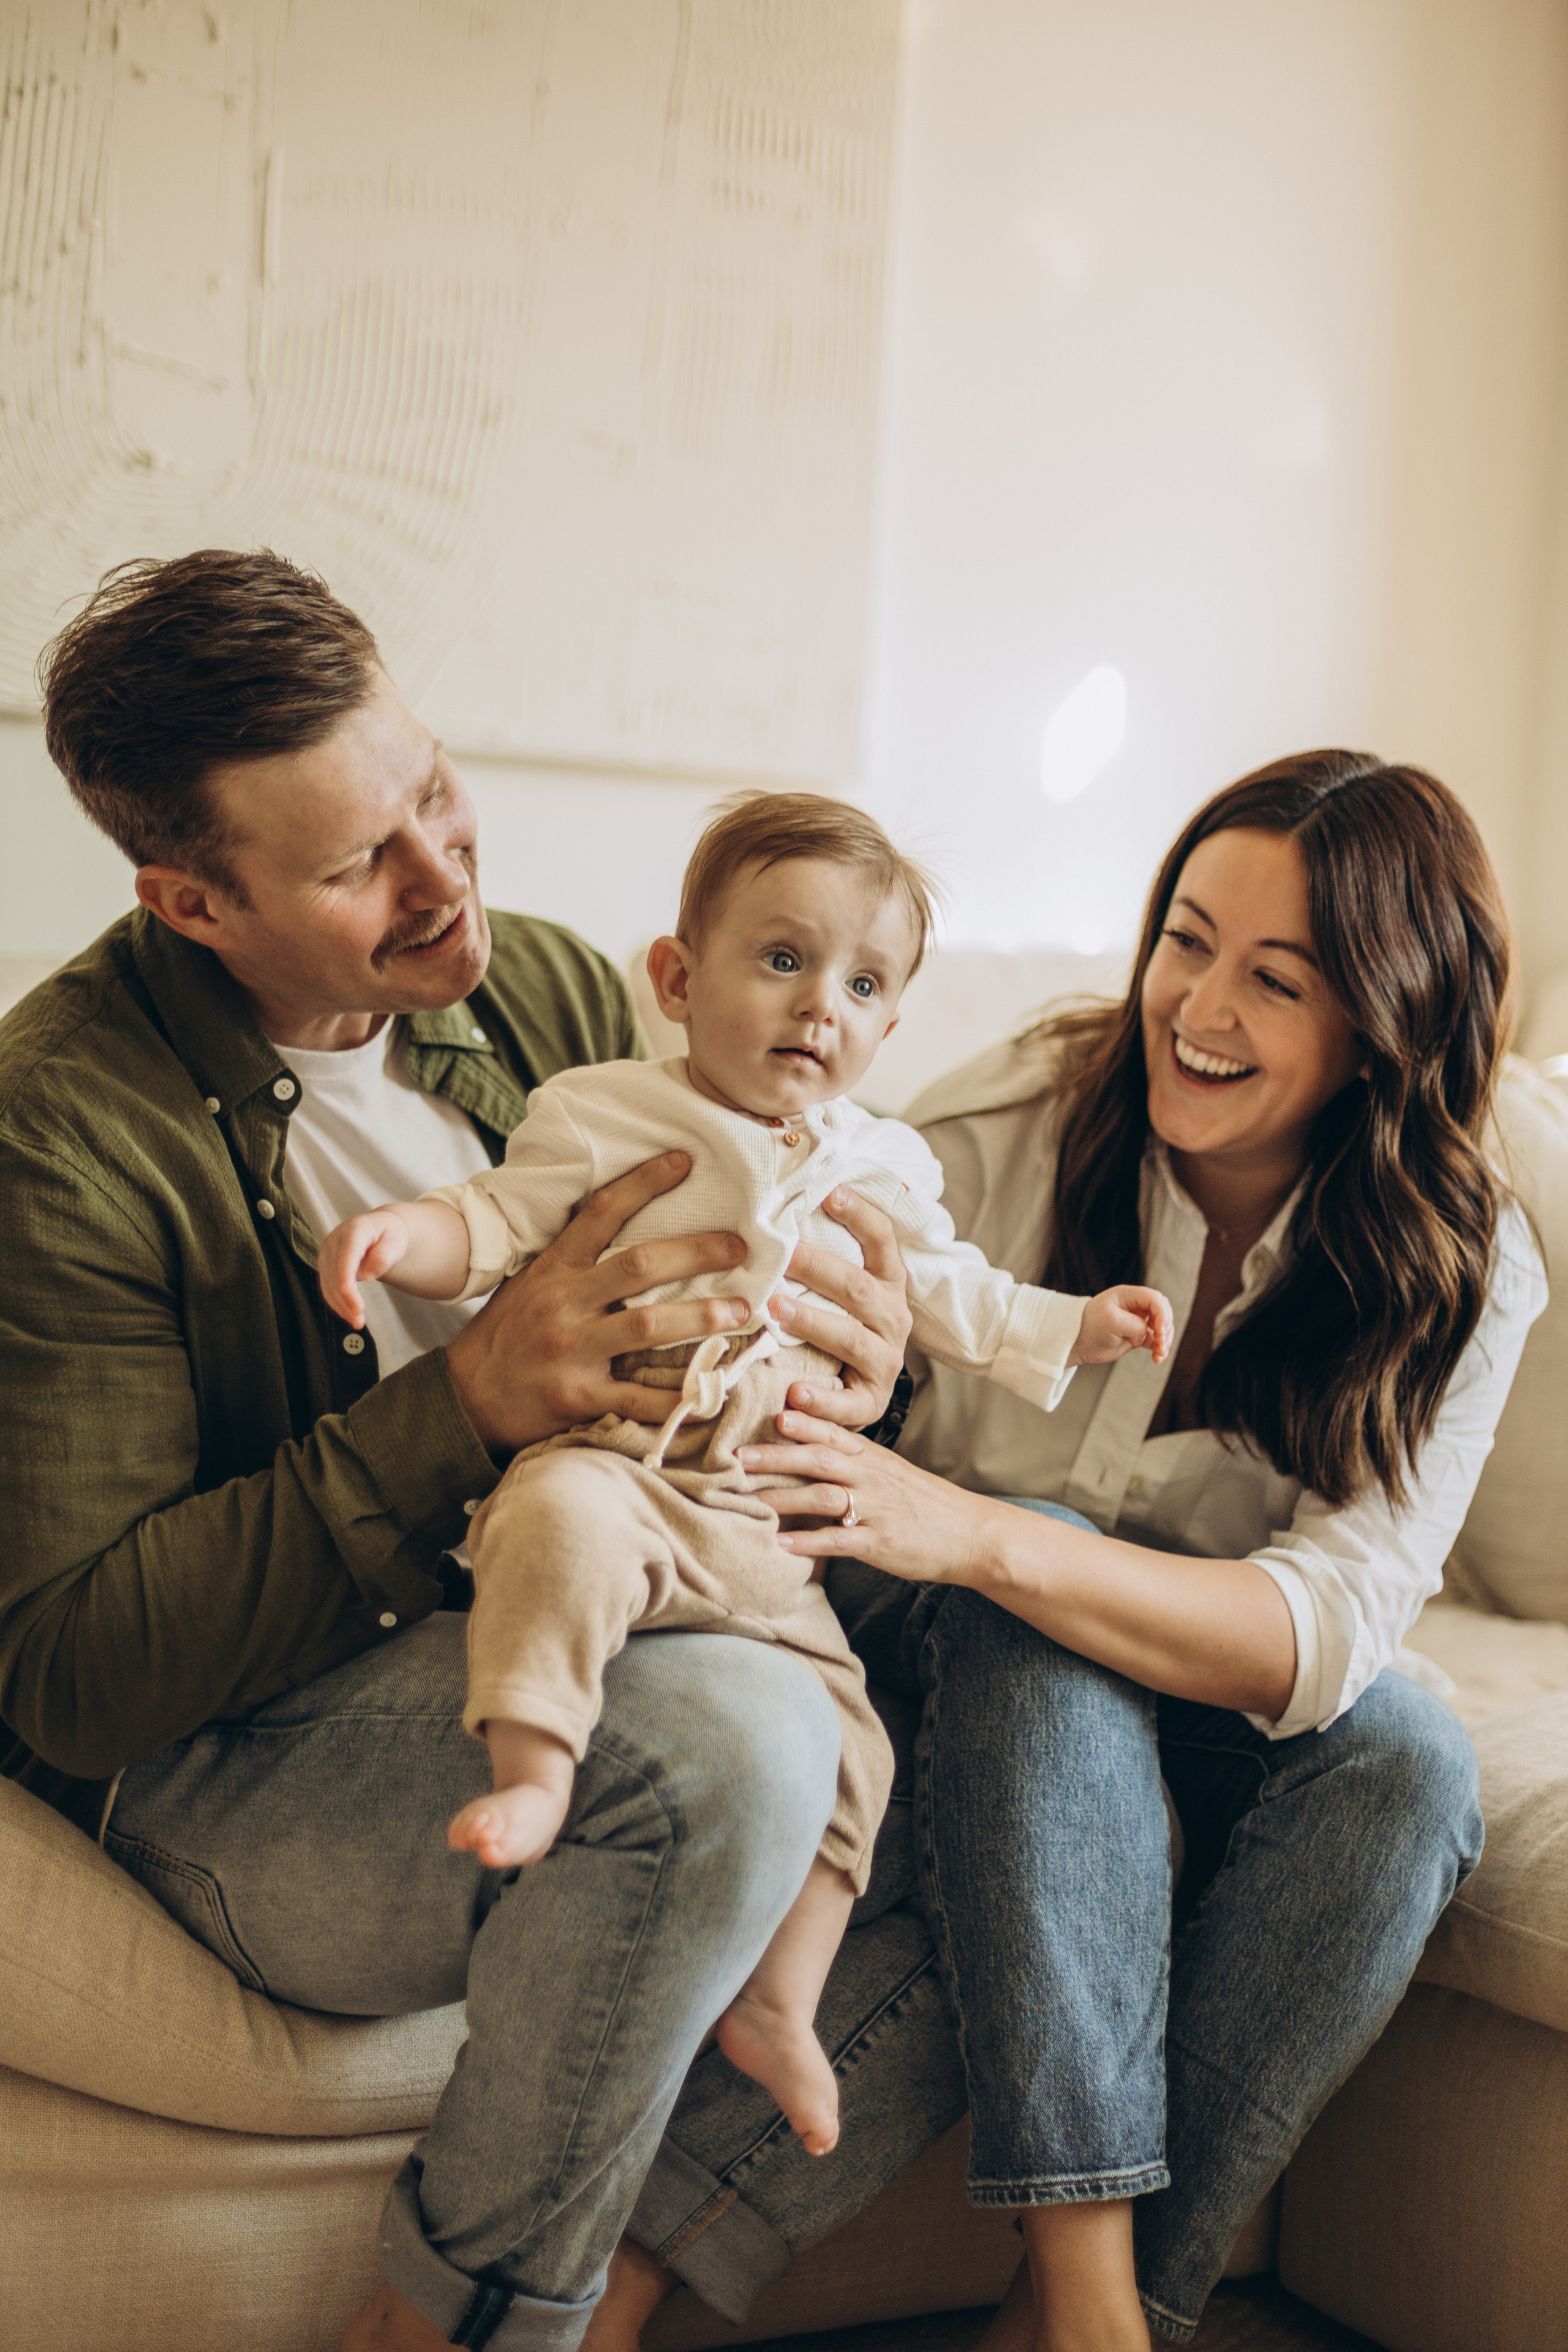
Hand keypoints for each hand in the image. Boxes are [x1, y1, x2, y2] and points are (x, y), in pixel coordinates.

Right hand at [319, 1210, 411, 1328]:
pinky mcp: (325, 1264)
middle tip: (360, 1320)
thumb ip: (385, 1255)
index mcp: (354, 1230)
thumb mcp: (397, 1241)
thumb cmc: (390, 1235)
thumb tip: (369, 1275)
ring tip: (358, 1322)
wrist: (380, 1230)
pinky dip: (337, 1303)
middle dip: (346, 1300)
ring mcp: (327, 1252)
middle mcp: (335, 1240)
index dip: (347, 1281)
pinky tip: (349, 1315)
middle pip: (334, 1274)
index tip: (355, 1304)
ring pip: (328, 1284)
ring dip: (341, 1305)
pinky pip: (327, 1287)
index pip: (347, 1257)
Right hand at [443, 1152, 752, 1454]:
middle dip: (697, 1253)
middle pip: (640, 1266)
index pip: (601, 1213)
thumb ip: (575, 1260)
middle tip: (739, 1247)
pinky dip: (677, 1399)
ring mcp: (571, 1351)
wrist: (464, 1398)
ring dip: (701, 1317)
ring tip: (741, 1311)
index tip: (684, 1161)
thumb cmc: (507, 1335)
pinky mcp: (577, 1397)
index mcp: (553, 1269)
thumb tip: (628, 1226)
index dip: (644, 1183)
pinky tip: (710, 1396)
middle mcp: (564, 1304)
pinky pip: (637, 1398)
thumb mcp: (531, 1283)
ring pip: (648, 1326)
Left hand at [739, 1410, 1014, 1584]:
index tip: (773, 1409)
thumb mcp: (891, 1471)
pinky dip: (809, 1543)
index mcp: (872, 1458)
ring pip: (823, 1497)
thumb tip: (806, 1449)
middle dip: (777, 1456)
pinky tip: (782, 1545)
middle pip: (819, 1459)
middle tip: (738, 1455)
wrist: (971, 1533)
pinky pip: (839, 1541)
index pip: (833, 1432)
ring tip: (750, 1499)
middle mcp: (871, 1478)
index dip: (804, 1420)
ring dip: (785, 1497)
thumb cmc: (924, 1503)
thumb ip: (852, 1460)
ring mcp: (875, 1510)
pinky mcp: (879, 1542)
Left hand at [770, 1188, 911, 1430]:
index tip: (829, 1191)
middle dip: (816, 1268)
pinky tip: (792, 1396)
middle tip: (778, 1255)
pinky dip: (820, 1401)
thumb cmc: (838, 1330)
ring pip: (851, 1339)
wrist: (860, 1395)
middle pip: (858, 1287)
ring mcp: (885, 1362)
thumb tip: (781, 1205)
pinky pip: (848, 1405)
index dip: (860, 1214)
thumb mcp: (840, 1293)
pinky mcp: (871, 1402)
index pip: (882, 1240)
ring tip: (775, 1311)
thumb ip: (822, 1258)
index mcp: (887, 1285)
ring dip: (812, 1323)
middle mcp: (892, 1319)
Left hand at [1069, 1283, 1173, 1367]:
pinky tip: (1157, 1359)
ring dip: (1165, 1341)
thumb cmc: (1090, 1326)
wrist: (1077, 1342)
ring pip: (1162, 1328)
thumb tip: (1148, 1333)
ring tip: (1160, 1353)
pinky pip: (1155, 1341)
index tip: (1160, 1331)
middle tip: (1161, 1343)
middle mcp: (1136, 1307)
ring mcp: (1137, 1322)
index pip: (1155, 1299)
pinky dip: (1159, 1349)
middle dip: (1166, 1328)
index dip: (1162, 1314)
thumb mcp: (1112, 1321)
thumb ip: (1135, 1325)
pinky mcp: (1137, 1336)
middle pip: (1163, 1312)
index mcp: (1129, 1296)